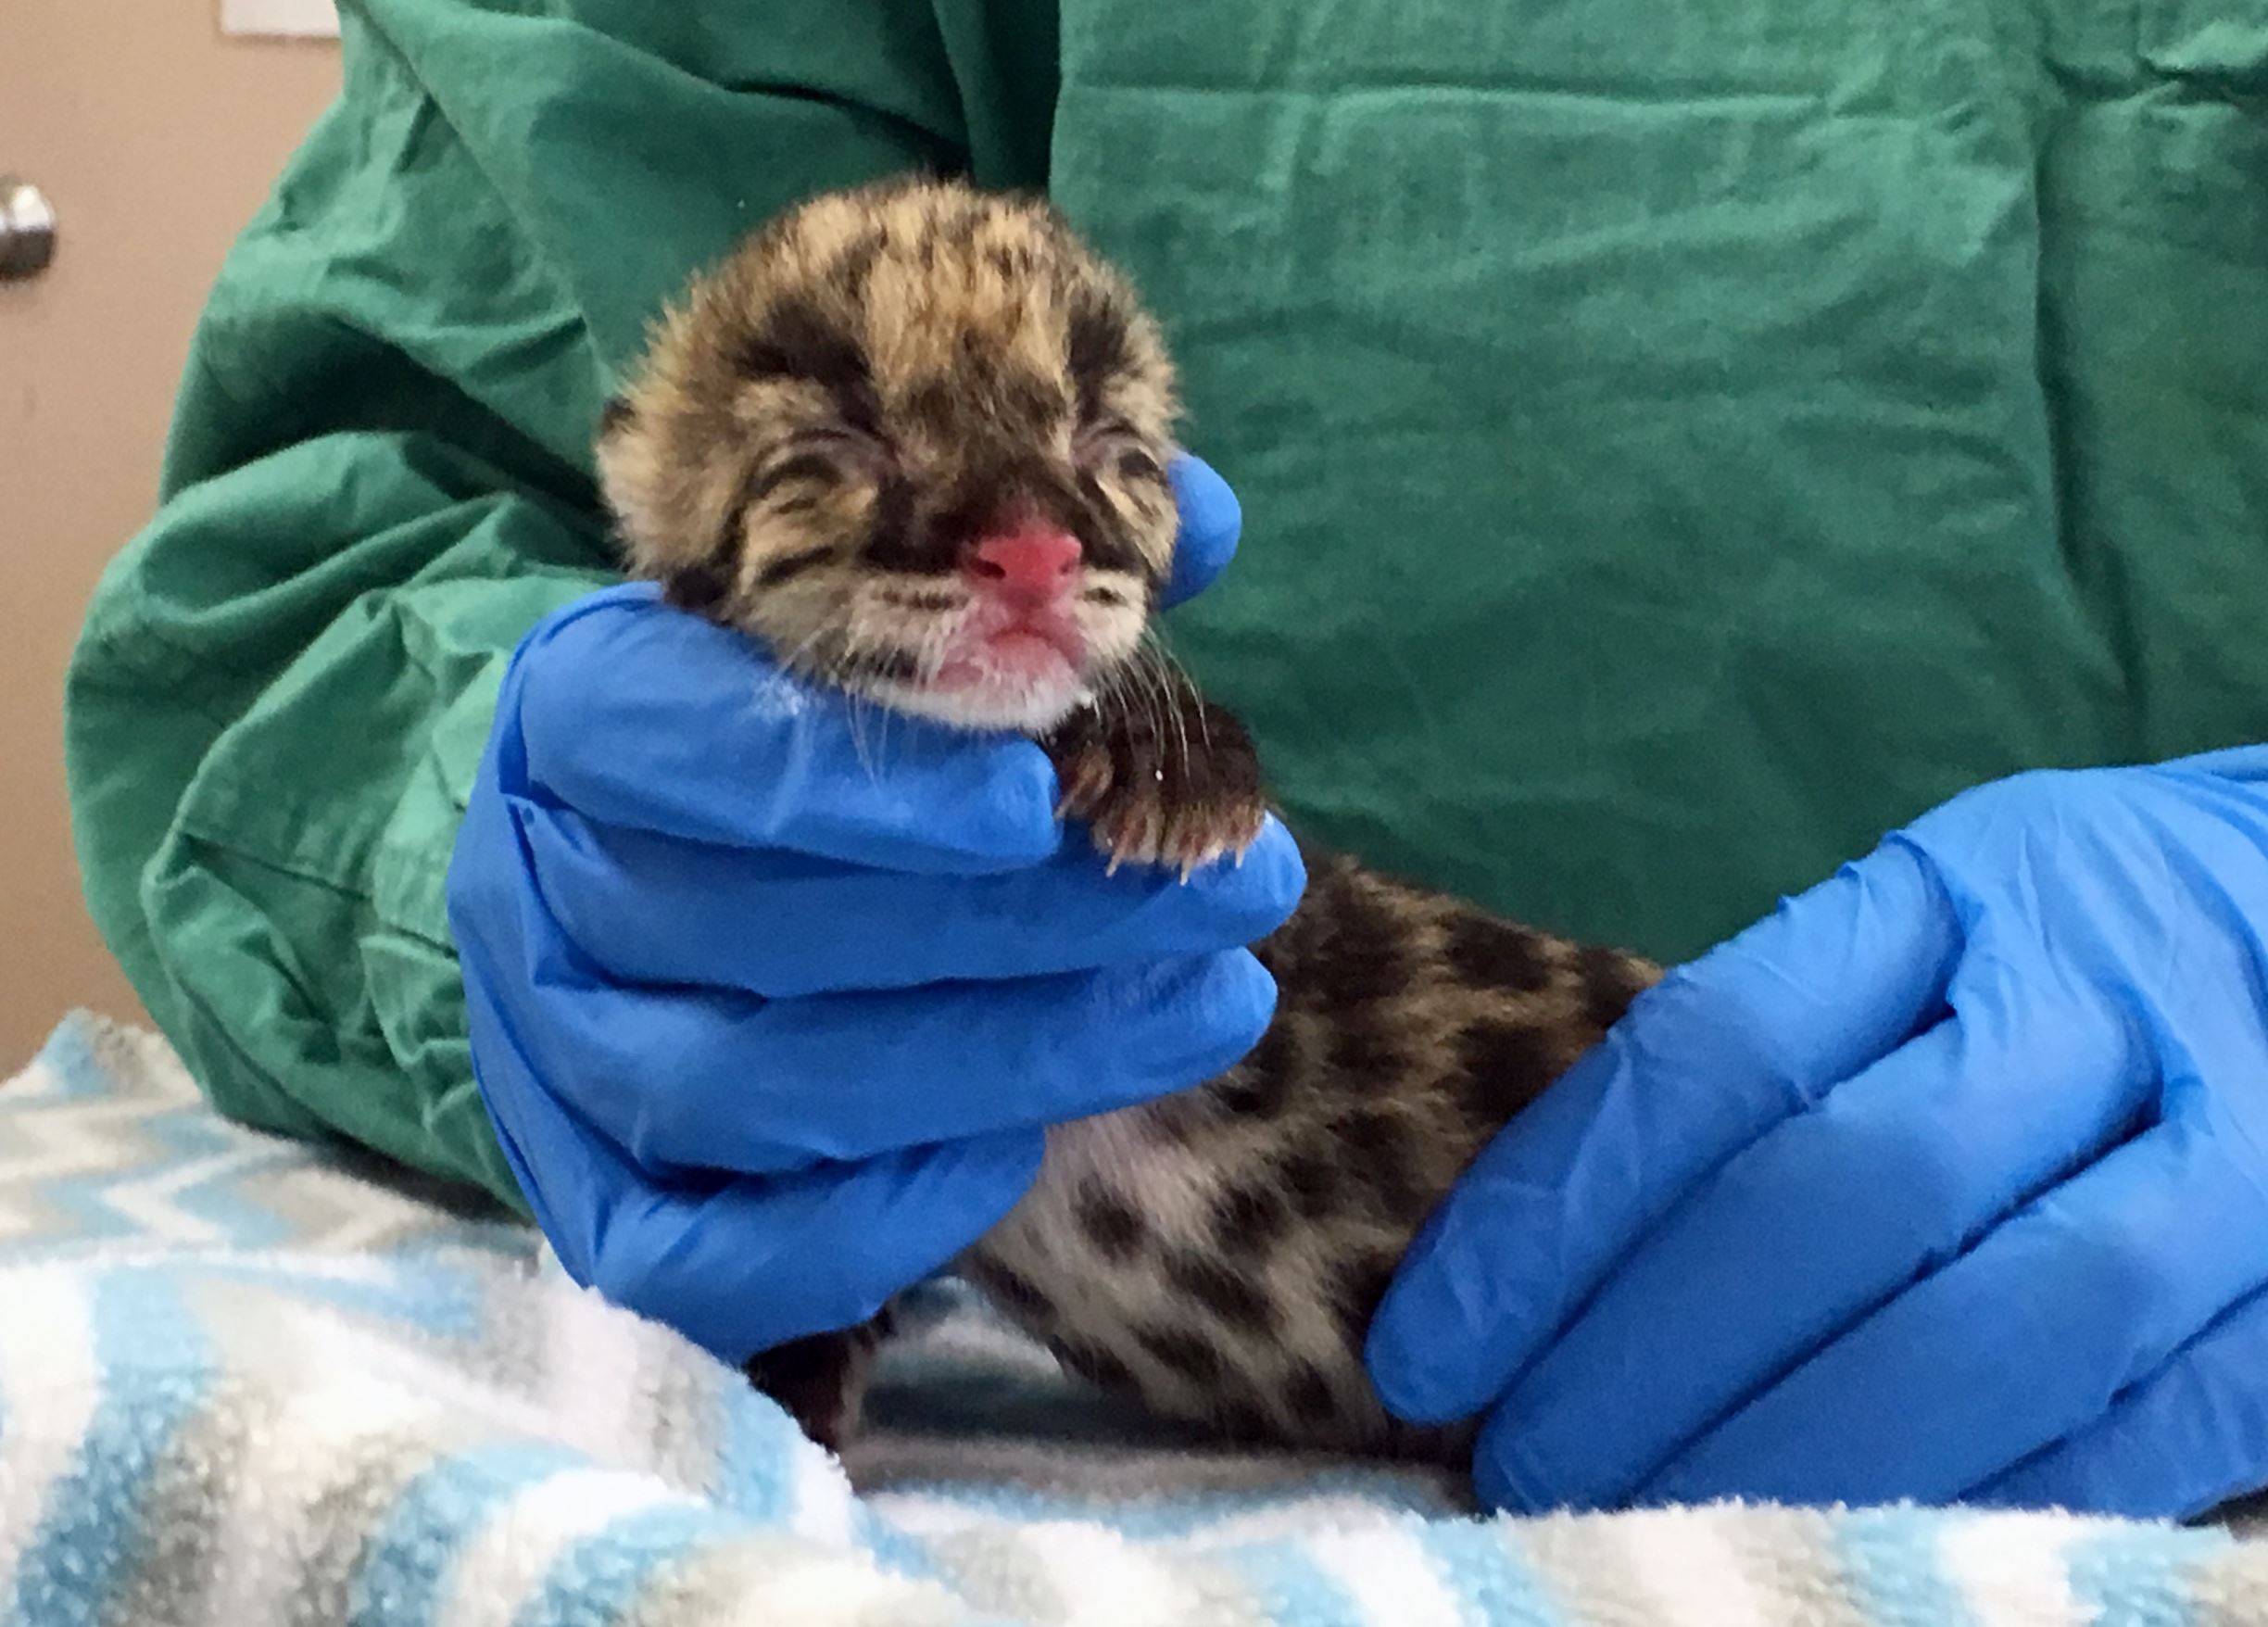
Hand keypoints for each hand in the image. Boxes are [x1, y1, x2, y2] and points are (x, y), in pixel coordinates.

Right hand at [447, 455, 1304, 1362]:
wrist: (650, 869)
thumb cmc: (798, 729)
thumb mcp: (875, 620)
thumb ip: (1019, 566)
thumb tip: (1197, 519)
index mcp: (588, 705)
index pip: (683, 739)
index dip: (858, 785)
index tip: (1040, 799)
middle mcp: (535, 881)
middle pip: (744, 928)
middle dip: (1008, 925)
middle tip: (1223, 895)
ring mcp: (545, 1056)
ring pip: (738, 1091)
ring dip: (987, 1060)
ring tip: (1192, 1010)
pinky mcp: (588, 1199)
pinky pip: (699, 1256)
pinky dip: (861, 1223)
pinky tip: (1012, 1154)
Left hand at [1367, 746, 2267, 1519]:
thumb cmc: (2062, 961)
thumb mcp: (1918, 944)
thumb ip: (1773, 1072)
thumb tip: (1541, 1272)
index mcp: (1948, 893)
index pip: (1710, 1056)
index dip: (1549, 1221)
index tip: (1431, 1350)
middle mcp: (2089, 1000)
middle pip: (1836, 1194)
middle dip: (1653, 1359)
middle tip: (1528, 1466)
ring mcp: (2228, 1143)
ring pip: (2002, 1322)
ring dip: (1805, 1455)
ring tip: (1651, 1525)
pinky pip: (2145, 1420)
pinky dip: (1986, 1497)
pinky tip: (1860, 1540)